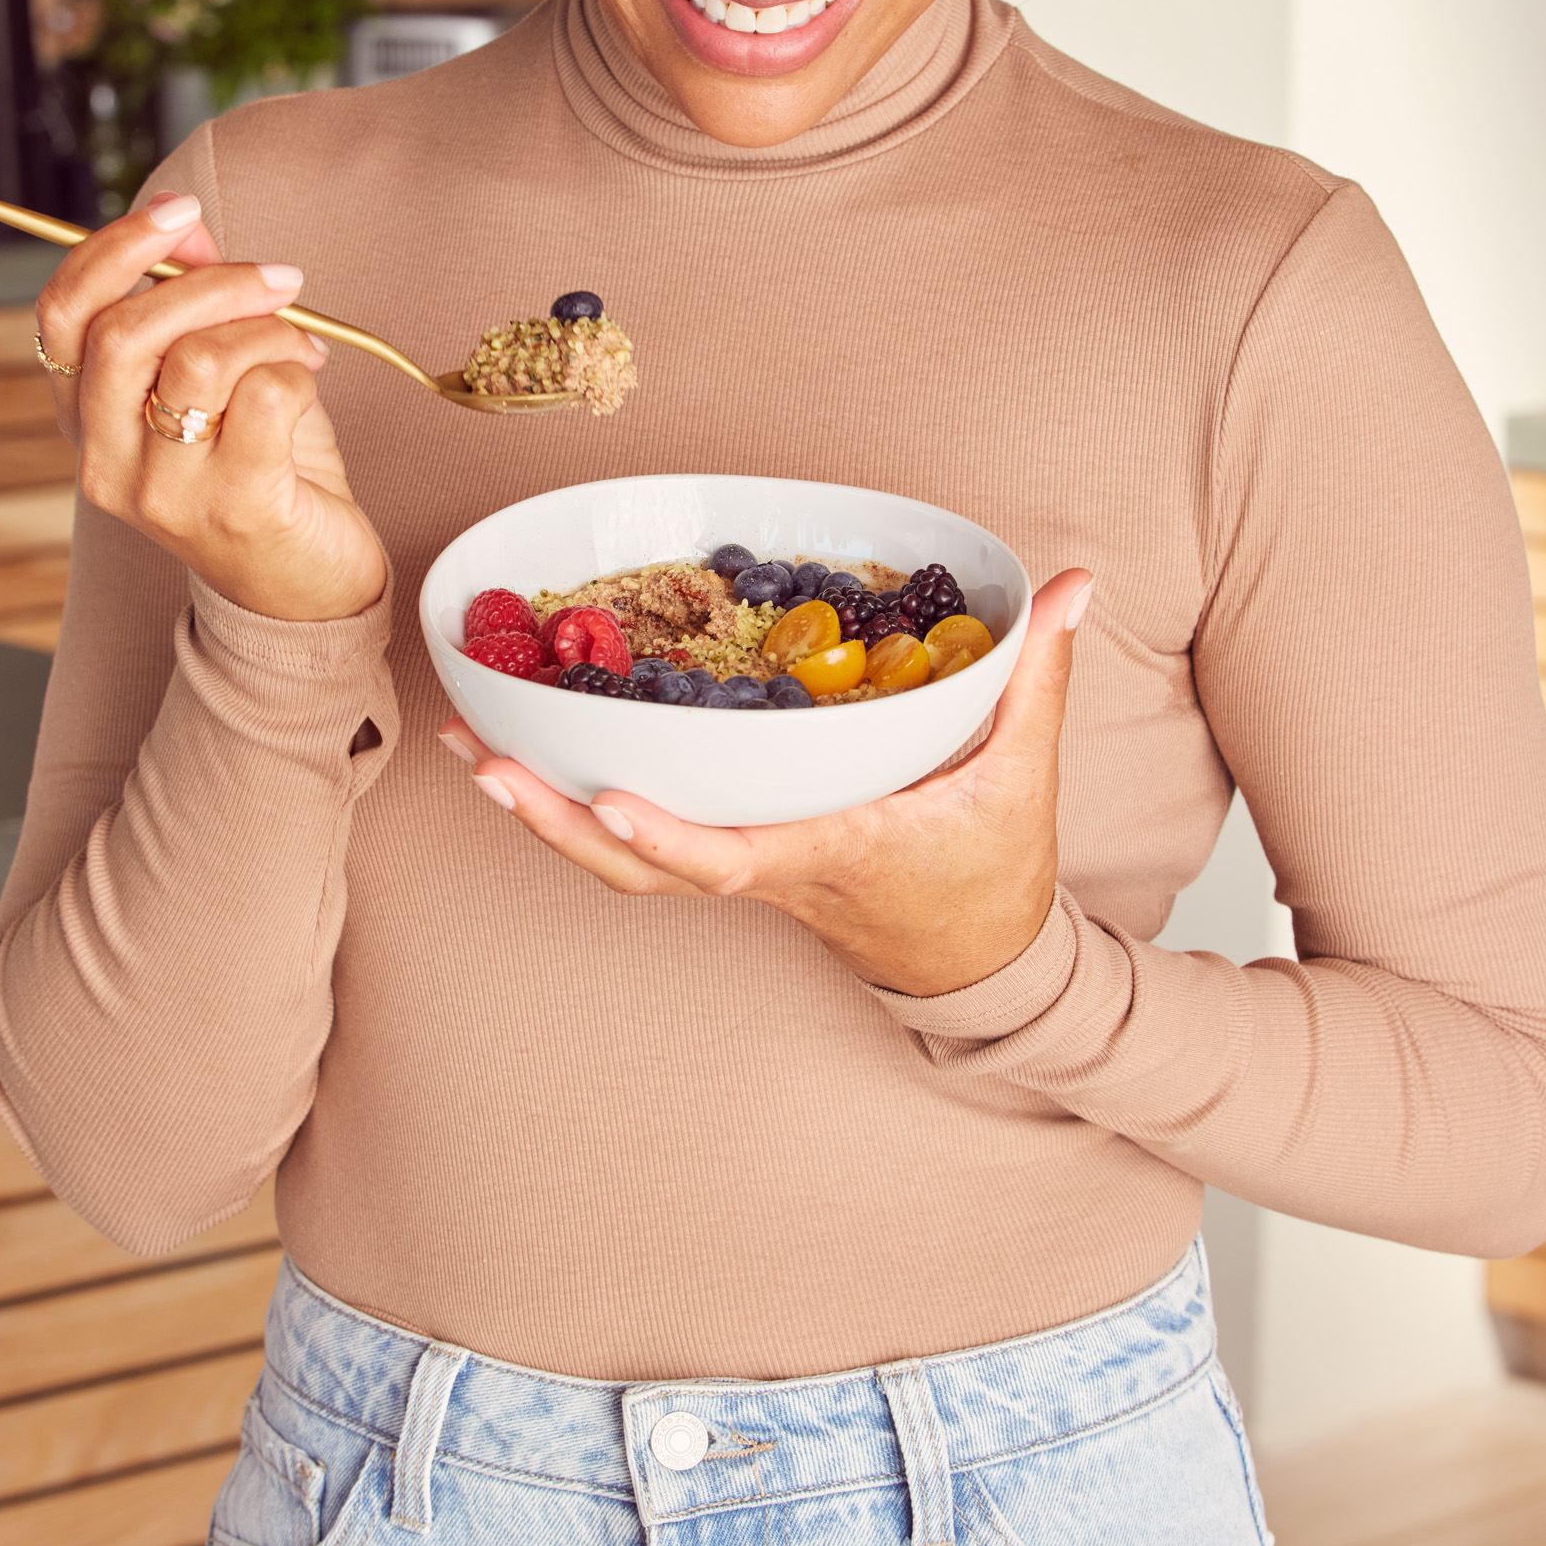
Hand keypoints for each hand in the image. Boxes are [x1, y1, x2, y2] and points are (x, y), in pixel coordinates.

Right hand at [35, 191, 387, 623]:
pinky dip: (298, 372)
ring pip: (200, 359)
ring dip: (268, 330)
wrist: (305, 591)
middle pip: (125, 332)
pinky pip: (266, 398)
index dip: (113, 248)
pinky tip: (309, 383)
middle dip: (210, 282)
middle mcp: (108, 460)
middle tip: (278, 278)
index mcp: (87, 420)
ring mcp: (166, 492)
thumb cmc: (261, 473)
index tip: (178, 212)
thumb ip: (192, 303)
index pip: (62, 315)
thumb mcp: (218, 378)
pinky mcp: (237, 509)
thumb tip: (184, 226)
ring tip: (303, 344)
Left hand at [440, 571, 1091, 997]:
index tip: (606, 796)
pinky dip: (573, 810)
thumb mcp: (1023, 774)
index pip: (735, 858)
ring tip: (469, 749)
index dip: (667, 836)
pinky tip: (524, 757)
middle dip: (556, 822)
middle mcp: (769, 871)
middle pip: (641, 870)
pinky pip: (636, 848)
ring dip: (543, 813)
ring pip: (623, 866)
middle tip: (481, 759)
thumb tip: (1076, 585)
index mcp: (831, 852)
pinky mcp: (727, 862)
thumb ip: (1037, 674)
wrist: (976, 960)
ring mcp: (740, 873)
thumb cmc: (993, 871)